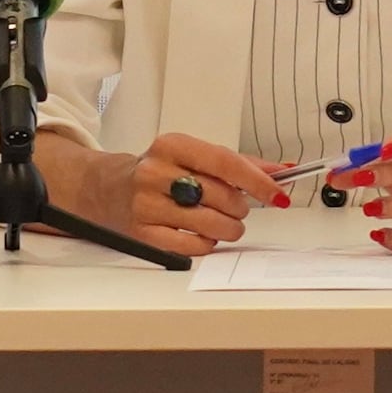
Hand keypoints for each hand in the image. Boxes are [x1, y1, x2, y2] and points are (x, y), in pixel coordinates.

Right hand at [112, 133, 281, 257]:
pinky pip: (193, 247)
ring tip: (223, 223)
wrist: (110, 189)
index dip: (258, 181)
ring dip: (228, 228)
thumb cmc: (160, 172)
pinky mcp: (143, 234)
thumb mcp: (194, 157)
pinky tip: (202, 234)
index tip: (277, 194)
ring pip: (210, 224)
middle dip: (239, 207)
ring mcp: (146, 204)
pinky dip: (207, 244)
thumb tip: (281, 172)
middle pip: (221, 196)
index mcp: (172, 146)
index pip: (226, 163)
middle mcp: (155, 172)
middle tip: (235, 207)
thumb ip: (239, 165)